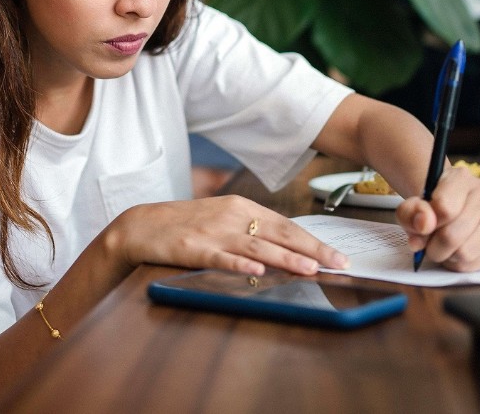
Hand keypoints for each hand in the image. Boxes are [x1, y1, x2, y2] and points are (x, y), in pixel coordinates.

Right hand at [110, 196, 348, 276]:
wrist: (141, 225)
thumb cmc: (186, 225)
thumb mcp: (223, 220)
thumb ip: (252, 231)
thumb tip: (289, 247)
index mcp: (242, 207)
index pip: (287, 225)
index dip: (315, 240)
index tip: (338, 255)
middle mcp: (232, 215)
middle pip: (280, 233)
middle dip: (313, 250)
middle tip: (338, 264)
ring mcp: (214, 232)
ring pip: (258, 246)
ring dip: (286, 258)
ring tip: (310, 269)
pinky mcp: (194, 248)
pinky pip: (223, 258)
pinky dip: (241, 264)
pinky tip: (258, 272)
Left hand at [396, 166, 479, 271]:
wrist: (447, 204)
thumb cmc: (429, 205)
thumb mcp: (411, 205)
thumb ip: (410, 212)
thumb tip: (424, 225)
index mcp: (461, 178)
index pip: (444, 209)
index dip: (427, 225)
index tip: (421, 227)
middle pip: (453, 235)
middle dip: (433, 247)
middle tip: (427, 243)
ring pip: (466, 253)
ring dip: (447, 256)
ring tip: (442, 246)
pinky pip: (475, 263)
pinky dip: (459, 263)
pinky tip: (454, 251)